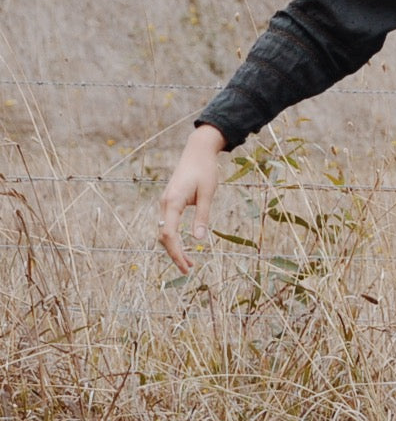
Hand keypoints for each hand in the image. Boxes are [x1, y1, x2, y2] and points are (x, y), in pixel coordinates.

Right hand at [158, 124, 226, 272]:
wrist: (197, 151)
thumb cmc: (205, 170)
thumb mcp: (207, 193)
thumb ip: (202, 216)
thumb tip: (198, 239)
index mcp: (173, 201)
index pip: (169, 234)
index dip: (176, 253)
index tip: (186, 266)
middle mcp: (165, 203)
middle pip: (164, 236)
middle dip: (175, 254)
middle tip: (189, 270)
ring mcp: (165, 203)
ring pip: (164, 231)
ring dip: (174, 247)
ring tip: (189, 262)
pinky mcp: (169, 202)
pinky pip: (167, 224)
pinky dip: (173, 238)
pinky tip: (182, 246)